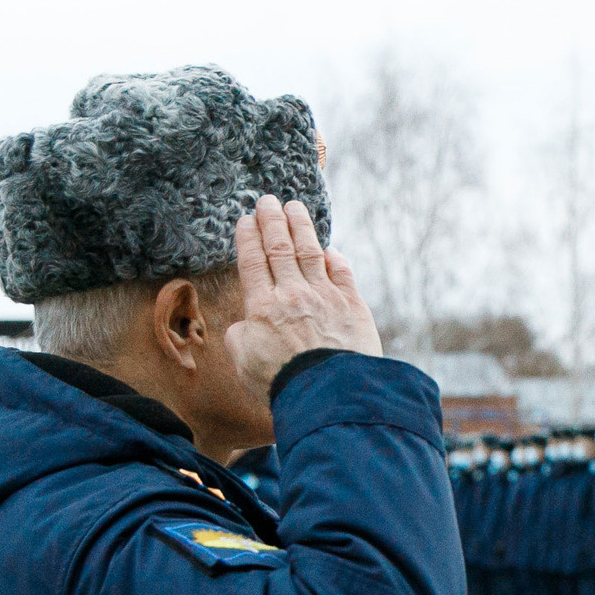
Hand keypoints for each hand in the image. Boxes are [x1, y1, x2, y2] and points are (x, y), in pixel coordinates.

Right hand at [226, 195, 381, 400]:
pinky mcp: (354, 307)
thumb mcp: (244, 362)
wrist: (331, 393)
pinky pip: (343, 274)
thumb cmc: (283, 383)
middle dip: (272, 221)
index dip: (249, 237)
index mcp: (262, 307)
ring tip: (295, 207)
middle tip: (268, 200)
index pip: (253, 262)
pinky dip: (335, 259)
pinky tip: (330, 250)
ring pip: (311, 253)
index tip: (246, 219)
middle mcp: (294, 295)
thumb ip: (240, 335)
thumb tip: (248, 323)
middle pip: (280, 249)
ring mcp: (326, 298)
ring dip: (302, 227)